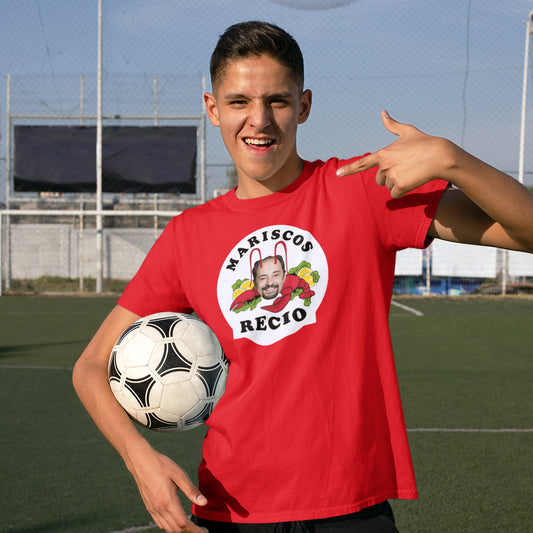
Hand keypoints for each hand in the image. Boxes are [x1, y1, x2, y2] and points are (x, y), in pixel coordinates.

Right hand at [128, 443, 207, 532]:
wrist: (141, 461)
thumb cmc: (161, 465)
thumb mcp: (179, 474)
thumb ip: (191, 491)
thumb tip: (204, 502)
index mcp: (167, 500)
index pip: (183, 523)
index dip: (195, 530)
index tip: (204, 531)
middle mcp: (159, 508)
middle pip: (176, 529)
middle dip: (189, 532)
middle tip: (200, 530)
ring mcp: (152, 509)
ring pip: (167, 528)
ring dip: (180, 530)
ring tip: (191, 526)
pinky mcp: (149, 507)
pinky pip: (160, 523)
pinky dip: (170, 526)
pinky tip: (176, 520)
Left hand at [336, 110, 454, 197]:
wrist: (441, 156)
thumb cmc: (425, 143)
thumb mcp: (407, 132)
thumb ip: (392, 125)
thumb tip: (382, 112)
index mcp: (383, 153)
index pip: (363, 163)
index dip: (349, 169)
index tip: (338, 173)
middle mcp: (385, 165)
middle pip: (379, 179)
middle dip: (390, 177)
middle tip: (405, 168)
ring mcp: (392, 176)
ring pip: (388, 187)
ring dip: (398, 184)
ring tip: (411, 173)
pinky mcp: (400, 186)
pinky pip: (396, 195)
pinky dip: (403, 192)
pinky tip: (413, 181)